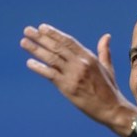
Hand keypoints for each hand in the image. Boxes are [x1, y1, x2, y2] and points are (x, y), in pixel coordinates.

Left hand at [20, 23, 136, 136]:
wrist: (112, 109)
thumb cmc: (109, 89)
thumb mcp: (108, 68)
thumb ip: (104, 51)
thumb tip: (106, 36)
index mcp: (90, 58)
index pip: (68, 41)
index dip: (54, 33)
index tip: (42, 27)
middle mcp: (81, 64)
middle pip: (57, 47)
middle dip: (41, 38)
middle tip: (27, 30)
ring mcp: (74, 75)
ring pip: (51, 58)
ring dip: (36, 49)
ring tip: (24, 42)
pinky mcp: (68, 87)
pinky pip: (50, 74)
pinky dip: (39, 68)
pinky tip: (29, 63)